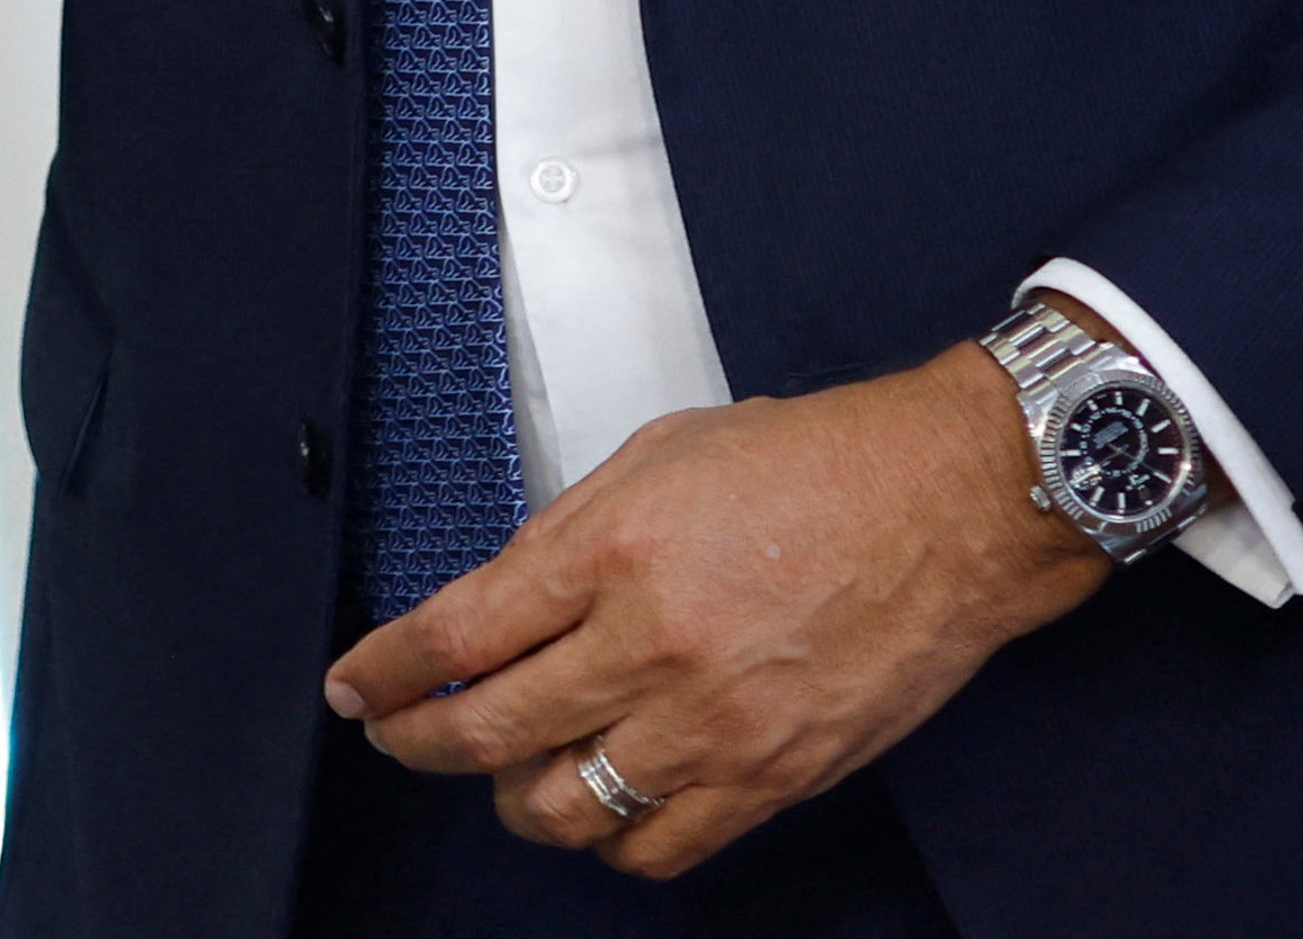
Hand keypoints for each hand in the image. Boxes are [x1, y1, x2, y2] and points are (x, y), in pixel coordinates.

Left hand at [321, 342, 1107, 879]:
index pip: (457, 632)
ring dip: (511, 798)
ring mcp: (713, 725)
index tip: (354, 685)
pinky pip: (659, 846)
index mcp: (610, 552)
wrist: (948, 506)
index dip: (387, 668)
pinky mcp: (772, 778)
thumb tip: (495, 603)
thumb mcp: (657, 456)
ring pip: (564, 808)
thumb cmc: (810, 464)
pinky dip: (611, 837)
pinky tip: (600, 803)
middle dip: (416, 742)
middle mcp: (651, 646)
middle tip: (392, 735)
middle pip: (489, 731)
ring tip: (502, 772)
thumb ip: (566, 535)